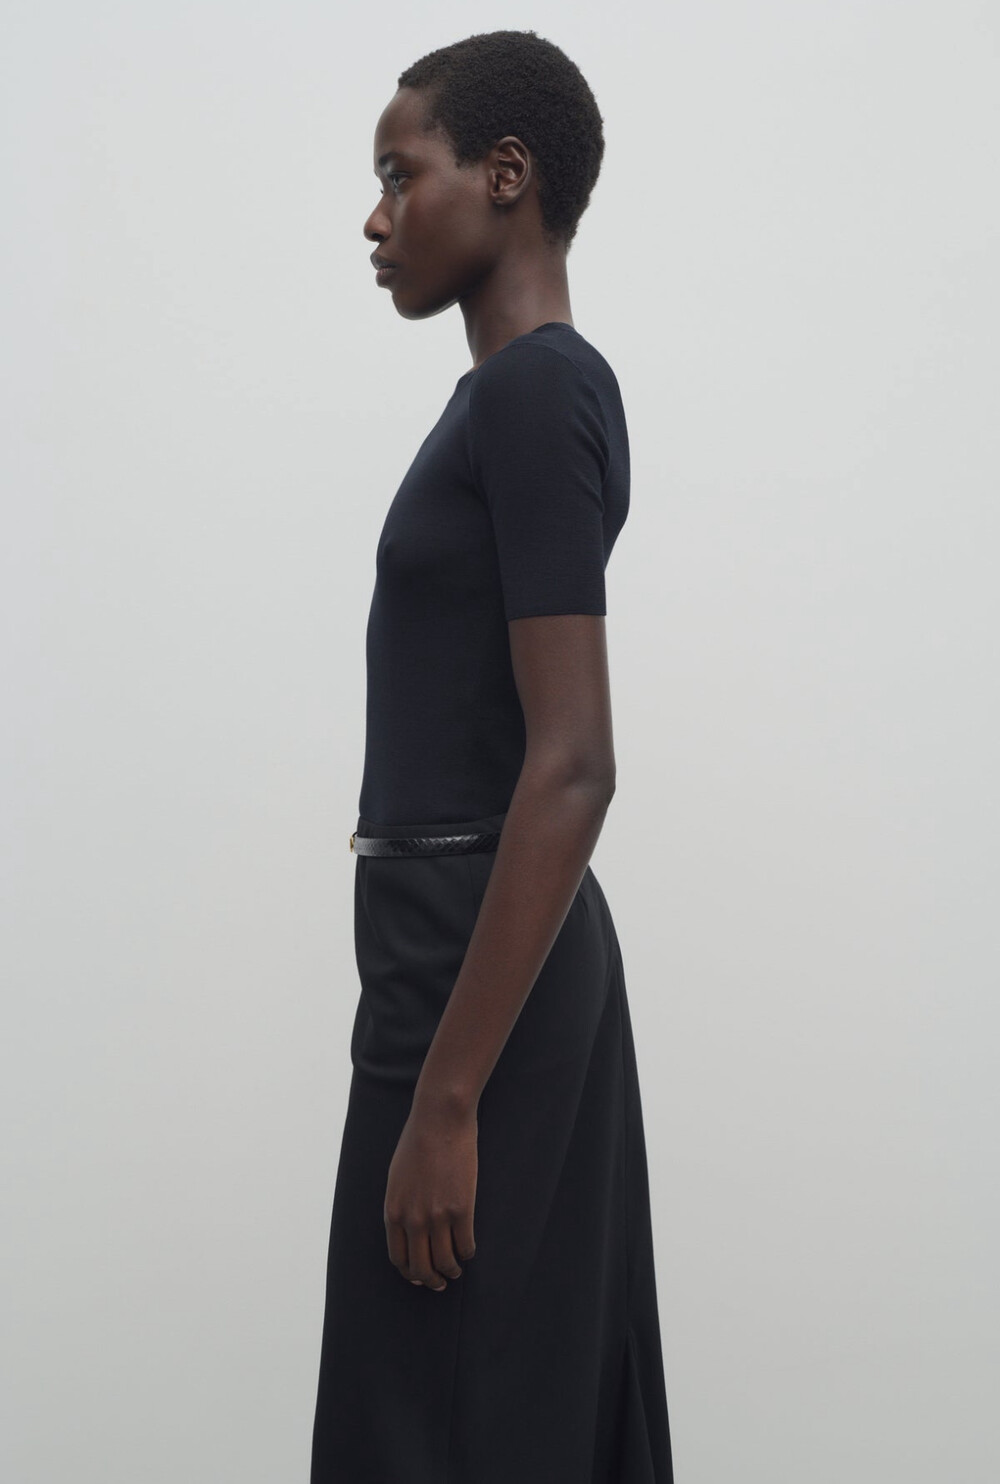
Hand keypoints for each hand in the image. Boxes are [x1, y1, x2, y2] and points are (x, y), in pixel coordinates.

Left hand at [384, 1097, 477, 1290]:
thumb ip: (400, 1204)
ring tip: (457, 1269)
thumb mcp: (397, 1177)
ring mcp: (437, 1216)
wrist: (439, 1120)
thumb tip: (408, 1228)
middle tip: (440, 1283)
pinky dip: (468, 1253)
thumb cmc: (417, 1142)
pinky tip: (469, 1250)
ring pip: (445, 1262)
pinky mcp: (461, 1209)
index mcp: (393, 1212)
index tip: (420, 1276)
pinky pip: (465, 1245)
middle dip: (431, 1280)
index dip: (410, 1272)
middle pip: (420, 1268)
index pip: (398, 1258)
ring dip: (452, 1271)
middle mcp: (412, 1220)